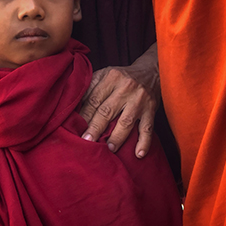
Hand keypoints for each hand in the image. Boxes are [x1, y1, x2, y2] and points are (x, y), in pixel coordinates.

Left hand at [79, 43, 159, 157]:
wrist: (151, 71)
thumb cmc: (123, 76)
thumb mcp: (106, 74)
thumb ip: (91, 87)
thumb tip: (74, 108)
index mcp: (111, 77)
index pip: (94, 99)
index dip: (84, 115)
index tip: (76, 129)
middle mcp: (126, 87)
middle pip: (107, 111)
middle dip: (96, 128)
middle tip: (87, 141)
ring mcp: (140, 99)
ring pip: (126, 121)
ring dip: (117, 137)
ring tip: (109, 149)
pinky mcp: (151, 109)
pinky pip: (148, 128)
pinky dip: (144, 142)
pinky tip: (139, 154)